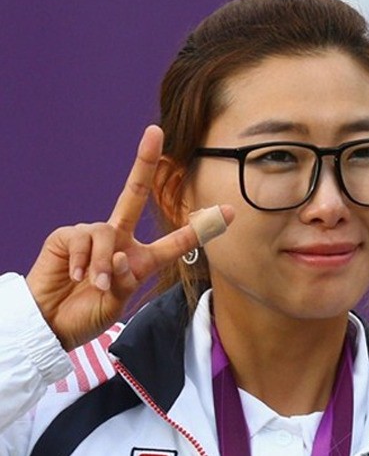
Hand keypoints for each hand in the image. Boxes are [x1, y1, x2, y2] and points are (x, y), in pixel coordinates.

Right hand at [25, 126, 230, 349]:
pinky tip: (75, 276)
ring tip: (95, 285)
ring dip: (102, 263)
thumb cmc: (86, 313)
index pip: (176, 242)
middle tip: (154, 133)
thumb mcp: (116, 303)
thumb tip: (117, 255)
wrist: (51, 322)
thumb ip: (124, 281)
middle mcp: (118, 241)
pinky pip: (82, 239)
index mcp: (140, 260)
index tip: (229, 211)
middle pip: (133, 195)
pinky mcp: (66, 235)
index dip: (200, 228)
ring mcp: (91, 235)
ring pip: (107, 232)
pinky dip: (82, 261)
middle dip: (144, 163)